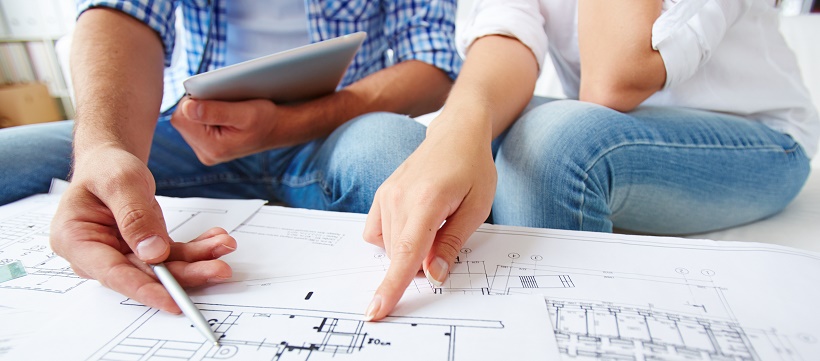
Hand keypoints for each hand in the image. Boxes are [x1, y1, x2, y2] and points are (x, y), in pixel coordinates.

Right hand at [50, 146, 235, 312]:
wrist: (110, 163)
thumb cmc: (105, 169)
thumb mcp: (120, 182)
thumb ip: (135, 217)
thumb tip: (153, 254)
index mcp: (76, 241)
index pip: (114, 273)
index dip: (145, 290)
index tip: (173, 302)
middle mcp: (98, 256)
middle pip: (145, 274)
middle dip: (186, 272)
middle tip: (219, 269)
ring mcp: (123, 255)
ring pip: (165, 267)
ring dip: (198, 259)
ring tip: (224, 246)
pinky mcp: (144, 251)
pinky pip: (173, 255)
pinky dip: (197, 249)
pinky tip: (216, 240)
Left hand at [170, 97, 288, 164]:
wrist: (278, 129)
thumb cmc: (266, 120)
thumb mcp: (246, 113)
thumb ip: (216, 111)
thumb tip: (187, 108)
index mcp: (212, 148)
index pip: (182, 118)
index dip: (192, 101)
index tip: (214, 96)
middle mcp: (205, 154)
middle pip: (182, 119)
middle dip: (197, 105)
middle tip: (222, 102)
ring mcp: (205, 151)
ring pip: (187, 120)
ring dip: (201, 108)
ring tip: (225, 109)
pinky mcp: (207, 145)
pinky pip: (194, 124)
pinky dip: (204, 114)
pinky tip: (222, 114)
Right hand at [362, 117, 496, 320]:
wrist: (456, 133)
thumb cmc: (472, 167)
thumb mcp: (476, 208)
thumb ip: (452, 244)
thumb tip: (432, 275)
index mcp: (427, 201)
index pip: (405, 253)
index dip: (392, 286)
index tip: (376, 311)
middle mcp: (399, 197)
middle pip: (399, 255)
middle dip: (421, 263)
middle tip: (447, 238)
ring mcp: (386, 195)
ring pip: (389, 247)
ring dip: (409, 250)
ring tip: (435, 224)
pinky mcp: (380, 195)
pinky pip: (377, 233)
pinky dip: (394, 239)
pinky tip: (414, 224)